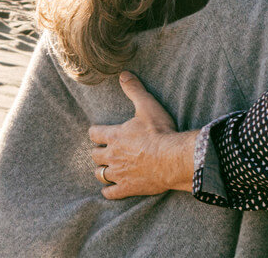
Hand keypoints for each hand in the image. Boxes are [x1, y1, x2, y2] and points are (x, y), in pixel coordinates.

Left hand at [88, 72, 199, 199]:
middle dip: (98, 153)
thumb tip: (123, 74)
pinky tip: (111, 190)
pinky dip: (109, 191)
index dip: (96, 133)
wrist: (173, 159)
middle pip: (95, 156)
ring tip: (107, 170)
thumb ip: (134, 90)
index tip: (98, 133)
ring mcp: (118, 173)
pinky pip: (110, 193)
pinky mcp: (127, 188)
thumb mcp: (147, 106)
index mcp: (114, 136)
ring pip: (100, 174)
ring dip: (102, 171)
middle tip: (105, 152)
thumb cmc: (160, 132)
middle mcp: (112, 155)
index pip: (94, 133)